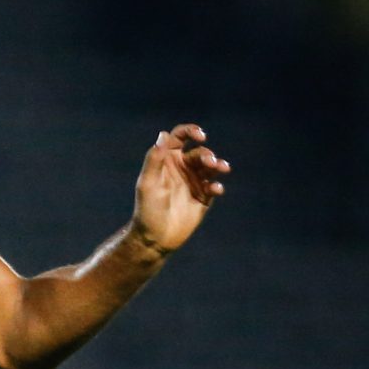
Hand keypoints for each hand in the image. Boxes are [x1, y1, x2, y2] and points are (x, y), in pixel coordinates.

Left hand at [131, 124, 230, 252]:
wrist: (155, 237)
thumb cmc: (146, 209)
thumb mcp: (147, 183)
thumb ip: (154, 159)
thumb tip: (163, 134)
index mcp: (167, 160)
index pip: (180, 137)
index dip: (191, 131)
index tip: (201, 136)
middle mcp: (182, 167)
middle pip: (200, 153)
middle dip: (207, 155)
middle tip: (210, 163)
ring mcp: (194, 182)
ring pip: (211, 167)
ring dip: (218, 165)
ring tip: (222, 168)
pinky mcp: (204, 197)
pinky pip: (214, 186)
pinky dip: (217, 186)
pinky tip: (215, 190)